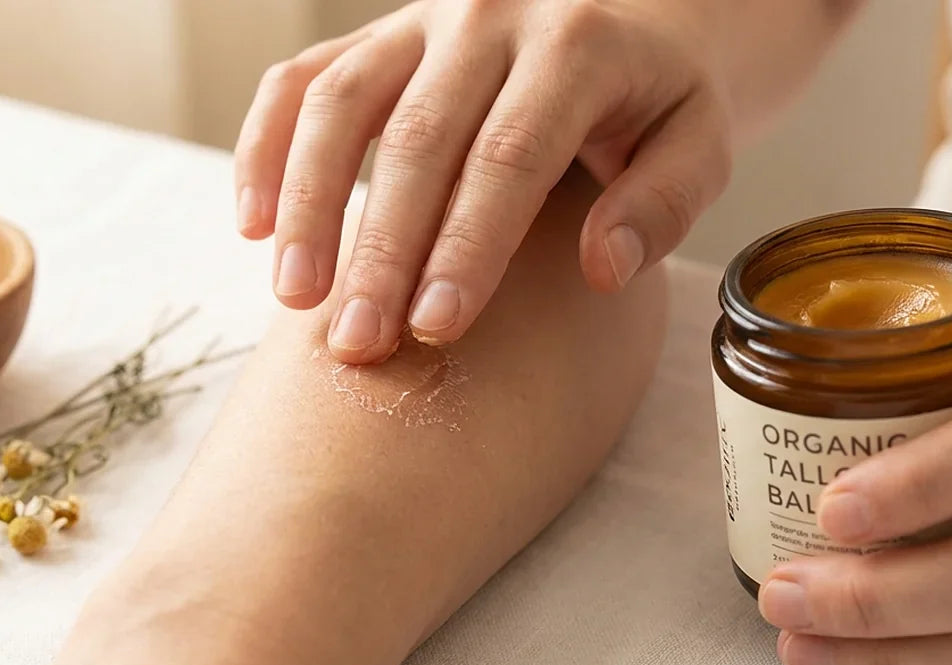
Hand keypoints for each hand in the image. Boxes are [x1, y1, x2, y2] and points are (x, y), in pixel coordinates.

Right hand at [234, 0, 731, 362]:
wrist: (634, 19)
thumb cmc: (661, 102)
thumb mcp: (700, 142)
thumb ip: (664, 202)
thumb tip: (603, 267)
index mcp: (576, 46)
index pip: (510, 153)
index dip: (468, 244)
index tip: (437, 328)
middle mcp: (488, 19)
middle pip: (418, 138)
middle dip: (382, 249)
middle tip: (357, 344)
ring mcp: (419, 21)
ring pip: (341, 102)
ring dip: (309, 202)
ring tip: (295, 298)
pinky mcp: (375, 37)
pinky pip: (301, 81)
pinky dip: (265, 147)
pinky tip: (252, 226)